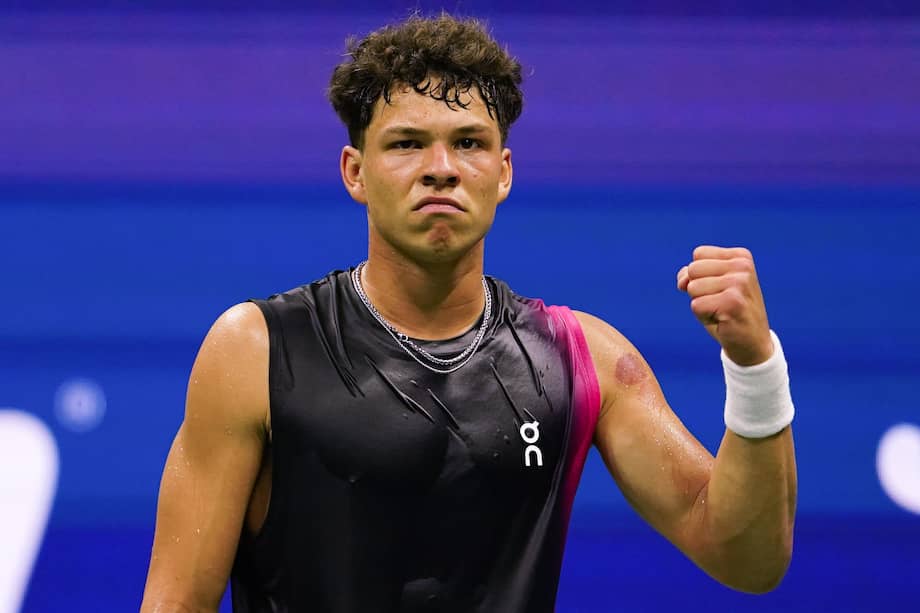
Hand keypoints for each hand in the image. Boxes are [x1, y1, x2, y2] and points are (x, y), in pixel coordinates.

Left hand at [677, 246, 773, 365]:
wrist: (752, 343)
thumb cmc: (728, 312)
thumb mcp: (710, 286)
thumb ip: (692, 275)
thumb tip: (683, 282)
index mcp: (741, 257)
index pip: (698, 254)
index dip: (700, 275)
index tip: (720, 289)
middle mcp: (743, 266)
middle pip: (693, 269)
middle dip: (698, 290)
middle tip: (719, 302)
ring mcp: (739, 284)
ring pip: (693, 288)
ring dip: (702, 304)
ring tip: (721, 311)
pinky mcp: (732, 302)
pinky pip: (696, 305)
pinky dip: (704, 317)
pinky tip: (722, 320)